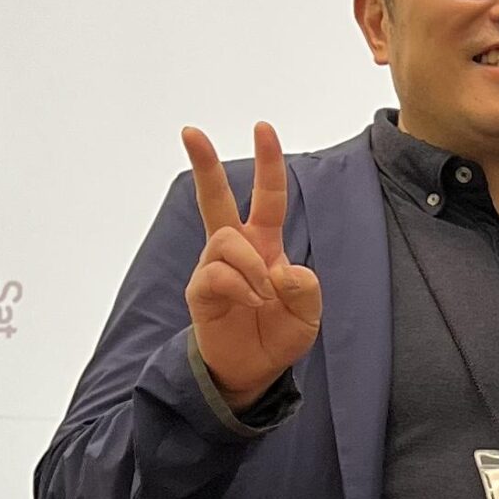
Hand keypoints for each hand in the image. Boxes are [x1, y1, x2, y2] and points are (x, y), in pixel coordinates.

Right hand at [182, 123, 321, 408]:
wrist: (251, 370)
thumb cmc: (278, 334)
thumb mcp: (308, 314)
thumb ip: (306, 290)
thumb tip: (281, 270)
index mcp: (265, 243)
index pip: (268, 196)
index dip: (267, 163)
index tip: (262, 127)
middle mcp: (236, 248)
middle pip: (215, 198)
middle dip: (204, 163)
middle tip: (190, 131)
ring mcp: (213, 267)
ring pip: (226, 241)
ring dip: (251, 266)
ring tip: (264, 295)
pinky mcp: (200, 290)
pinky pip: (217, 273)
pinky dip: (241, 286)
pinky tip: (252, 302)